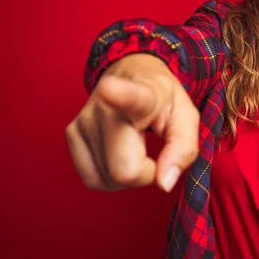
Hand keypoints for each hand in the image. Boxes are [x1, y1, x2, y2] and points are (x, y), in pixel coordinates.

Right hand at [66, 53, 199, 191]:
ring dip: (128, 175)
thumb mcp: (186, 118)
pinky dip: (111, 178)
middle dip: (145, 173)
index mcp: (142, 95)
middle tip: (150, 152)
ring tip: (134, 147)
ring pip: (108, 180)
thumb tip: (163, 183)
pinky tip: (118, 155)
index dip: (118, 94)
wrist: (132, 75)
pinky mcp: (72, 134)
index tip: (109, 89)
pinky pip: (93, 179)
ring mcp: (85, 120)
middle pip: (124, 170)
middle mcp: (106, 106)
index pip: (130, 96)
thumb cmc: (163, 101)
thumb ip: (183, 150)